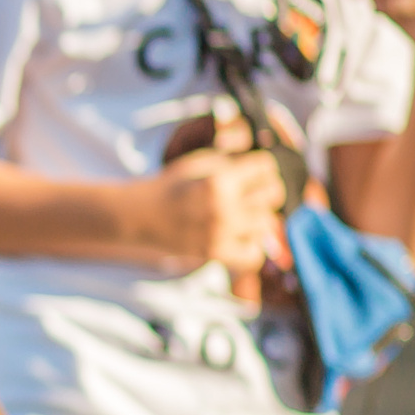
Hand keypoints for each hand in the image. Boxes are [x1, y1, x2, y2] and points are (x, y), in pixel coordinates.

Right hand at [127, 147, 285, 273]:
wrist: (140, 215)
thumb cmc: (172, 185)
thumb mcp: (200, 161)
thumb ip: (233, 160)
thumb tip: (265, 165)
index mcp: (219, 179)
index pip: (266, 166)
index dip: (262, 166)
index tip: (254, 171)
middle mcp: (223, 207)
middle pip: (274, 194)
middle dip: (265, 189)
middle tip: (252, 192)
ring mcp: (220, 232)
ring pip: (268, 223)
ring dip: (259, 216)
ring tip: (244, 214)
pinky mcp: (215, 253)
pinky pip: (254, 254)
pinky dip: (252, 245)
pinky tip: (240, 236)